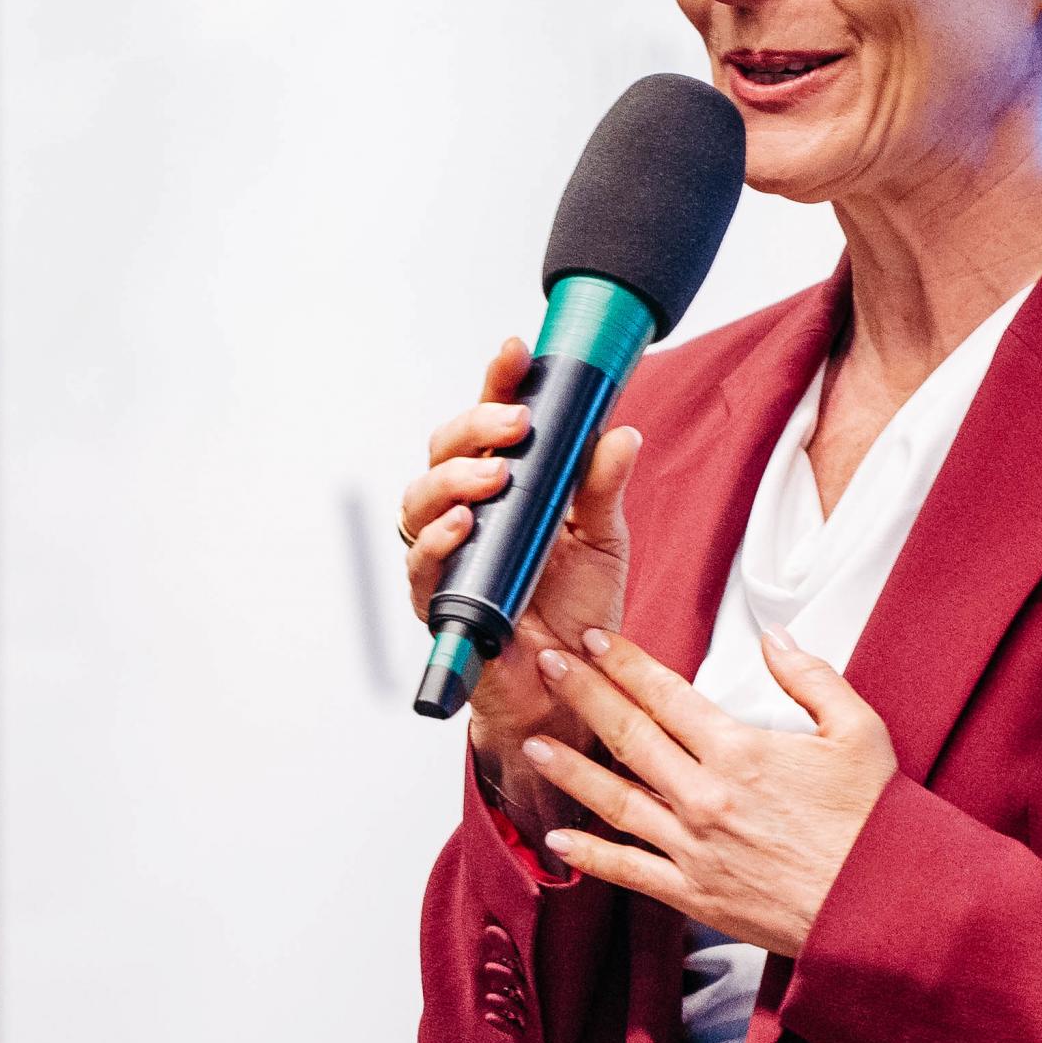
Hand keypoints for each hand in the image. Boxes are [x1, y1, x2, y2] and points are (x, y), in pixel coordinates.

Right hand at [398, 339, 643, 825]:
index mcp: (507, 489)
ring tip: (493, 474)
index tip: (516, 351)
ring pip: (420, 500)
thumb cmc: (579, 615)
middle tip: (514, 423)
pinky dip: (439, 541)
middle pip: (443, 451)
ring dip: (452, 478)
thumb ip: (604, 487)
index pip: (490, 424)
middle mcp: (469, 514)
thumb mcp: (603, 540)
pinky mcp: (440, 602)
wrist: (573, 691)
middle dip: (472, 427)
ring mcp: (449, 556)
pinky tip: (463, 525)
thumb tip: (621, 433)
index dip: (496, 383)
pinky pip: (421, 565)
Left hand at [519, 623, 894, 956]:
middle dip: (583, 694)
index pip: (666, 695)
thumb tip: (774, 638)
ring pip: (615, 800)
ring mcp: (694, 848)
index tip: (592, 640)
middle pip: (628, 736)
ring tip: (533, 743)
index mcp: (741, 751)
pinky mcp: (694, 895)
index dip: (624, 663)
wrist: (881, 908)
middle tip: (546, 665)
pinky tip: (558, 838)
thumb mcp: (858, 732)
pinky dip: (590, 855)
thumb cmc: (875, 822)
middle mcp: (706, 796)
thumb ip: (811, 678)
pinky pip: (629, 872)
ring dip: (570, 769)